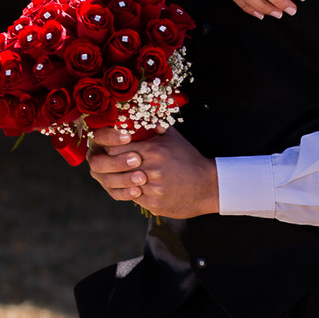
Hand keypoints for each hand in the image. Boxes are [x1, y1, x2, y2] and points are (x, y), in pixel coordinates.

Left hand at [88, 126, 218, 217]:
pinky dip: (135, 193)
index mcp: (153, 151)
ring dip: (123, 181)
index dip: (110, 149)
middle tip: (113, 164)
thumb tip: (139, 113)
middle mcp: (151, 170)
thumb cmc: (189, 159)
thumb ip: (154, 125)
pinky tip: (141, 188)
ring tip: (127, 176)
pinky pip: (134, 198)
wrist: (208, 186)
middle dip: (112, 166)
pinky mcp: (154, 204)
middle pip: (115, 168)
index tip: (112, 149)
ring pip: (123, 185)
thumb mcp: (174, 137)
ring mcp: (152, 189)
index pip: (115, 149)